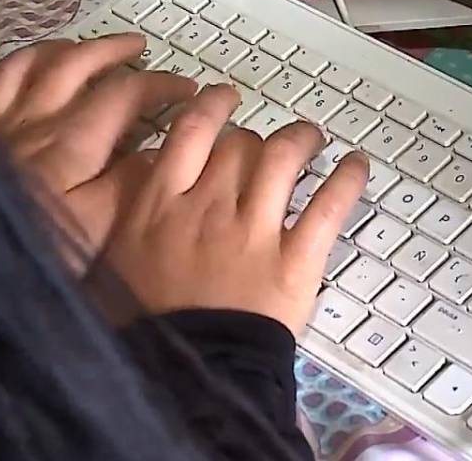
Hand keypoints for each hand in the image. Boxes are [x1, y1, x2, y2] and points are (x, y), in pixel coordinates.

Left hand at [0, 35, 196, 253]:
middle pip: (74, 63)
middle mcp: (34, 118)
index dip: (160, 84)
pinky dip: (6, 71)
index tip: (188, 87)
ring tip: (82, 48)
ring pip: (27, 65)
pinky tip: (17, 73)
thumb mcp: (99, 225)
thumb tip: (160, 149)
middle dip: (112, 49)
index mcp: (72, 139)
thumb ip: (132, 183)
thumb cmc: (39, 245)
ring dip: (60, 49)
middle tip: (139, 45)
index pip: (125, 93)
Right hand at [102, 85, 367, 333]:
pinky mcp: (295, 261)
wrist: (185, 372)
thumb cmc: (143, 324)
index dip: (212, 105)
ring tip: (312, 139)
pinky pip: (328, 206)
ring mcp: (255, 231)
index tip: (223, 98)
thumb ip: (130, 214)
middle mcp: (209, 206)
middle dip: (255, 138)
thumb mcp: (114, 259)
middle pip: (240, 143)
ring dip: (301, 140)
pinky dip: (347, 179)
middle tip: (266, 144)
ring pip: (283, 158)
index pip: (191, 130)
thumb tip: (143, 178)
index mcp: (160, 204)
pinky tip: (357, 164)